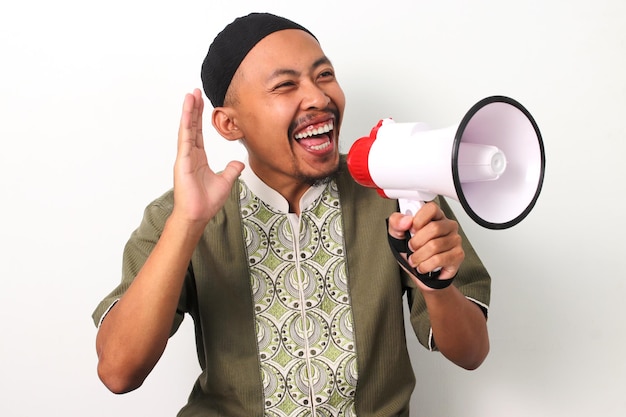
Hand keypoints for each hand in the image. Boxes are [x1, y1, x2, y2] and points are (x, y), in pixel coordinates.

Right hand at [172, 88, 243, 224]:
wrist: (197, 215)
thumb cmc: (206, 202)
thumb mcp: (225, 182)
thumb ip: (231, 170)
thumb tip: (238, 163)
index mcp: (198, 158)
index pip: (199, 133)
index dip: (199, 117)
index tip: (201, 102)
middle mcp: (190, 155)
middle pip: (192, 126)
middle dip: (193, 109)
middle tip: (195, 91)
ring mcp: (185, 157)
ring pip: (187, 129)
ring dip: (188, 111)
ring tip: (190, 95)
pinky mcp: (182, 161)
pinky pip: (185, 139)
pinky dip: (185, 124)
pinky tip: (186, 111)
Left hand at [387, 201, 463, 282]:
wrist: (420, 272)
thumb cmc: (412, 251)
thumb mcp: (398, 235)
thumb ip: (396, 223)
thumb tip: (405, 220)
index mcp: (434, 216)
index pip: (431, 208)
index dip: (419, 219)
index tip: (411, 229)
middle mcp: (447, 226)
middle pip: (434, 228)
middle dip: (416, 242)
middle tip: (411, 248)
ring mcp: (455, 240)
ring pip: (435, 246)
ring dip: (418, 256)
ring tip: (415, 259)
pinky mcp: (457, 255)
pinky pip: (439, 260)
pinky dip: (425, 266)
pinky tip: (423, 266)